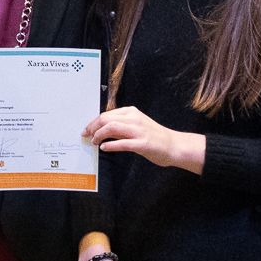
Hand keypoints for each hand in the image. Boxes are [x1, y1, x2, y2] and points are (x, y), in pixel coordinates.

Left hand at [82, 106, 203, 172]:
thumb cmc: (154, 137)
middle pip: (106, 119)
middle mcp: (134, 119)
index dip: (93, 122)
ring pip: (112, 127)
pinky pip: (122, 143)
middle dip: (93, 127)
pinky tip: (104, 147)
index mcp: (132, 112)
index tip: (87, 130)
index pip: (107, 114)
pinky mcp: (143, 144)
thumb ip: (120, 127)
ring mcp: (139, 131)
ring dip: (99, 135)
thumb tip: (101, 130)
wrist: (174, 145)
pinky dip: (110, 145)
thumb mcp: (136, 126)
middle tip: (87, 136)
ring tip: (94, 142)